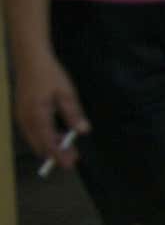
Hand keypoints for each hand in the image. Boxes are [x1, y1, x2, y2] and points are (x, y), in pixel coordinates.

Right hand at [11, 50, 89, 171]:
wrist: (30, 61)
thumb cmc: (50, 75)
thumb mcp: (66, 93)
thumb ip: (74, 114)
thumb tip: (83, 130)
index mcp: (37, 117)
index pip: (48, 143)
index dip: (59, 155)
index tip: (70, 164)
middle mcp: (26, 121)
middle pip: (40, 145)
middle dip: (55, 154)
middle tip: (72, 158)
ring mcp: (21, 118)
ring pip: (35, 140)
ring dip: (49, 145)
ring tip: (67, 146)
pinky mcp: (21, 114)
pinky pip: (32, 132)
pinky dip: (43, 137)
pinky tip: (57, 135)